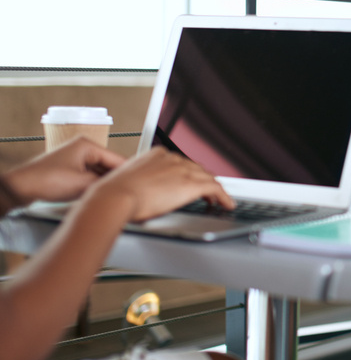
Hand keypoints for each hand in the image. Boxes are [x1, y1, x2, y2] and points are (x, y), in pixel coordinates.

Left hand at [4, 136, 125, 203]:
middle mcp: (82, 148)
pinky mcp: (68, 168)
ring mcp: (74, 157)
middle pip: (107, 164)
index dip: (127, 173)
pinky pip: (88, 175)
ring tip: (112, 193)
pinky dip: (92, 183)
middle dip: (113, 178)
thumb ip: (104, 183)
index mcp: (87, 145)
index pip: (116, 158)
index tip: (138, 183)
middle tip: (126, 191)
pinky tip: (97, 193)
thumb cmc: (45, 181)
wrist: (20, 188)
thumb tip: (119, 186)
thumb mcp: (82, 184)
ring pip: (97, 171)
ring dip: (102, 182)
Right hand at [85, 147, 235, 222]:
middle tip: (208, 193)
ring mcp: (183, 169)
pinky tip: (226, 204)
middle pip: (197, 169)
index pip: (182, 163)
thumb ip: (143, 182)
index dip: (190, 174)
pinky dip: (224, 197)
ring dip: (214, 190)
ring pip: (208, 178)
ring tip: (218, 200)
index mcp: (158, 155)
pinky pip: (215, 189)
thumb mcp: (131, 181)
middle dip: (203, 181)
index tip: (192, 182)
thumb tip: (146, 193)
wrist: (115, 197)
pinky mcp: (191, 184)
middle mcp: (173, 159)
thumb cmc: (115, 194)